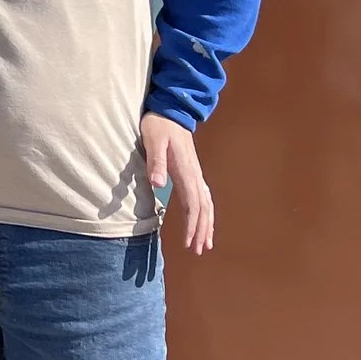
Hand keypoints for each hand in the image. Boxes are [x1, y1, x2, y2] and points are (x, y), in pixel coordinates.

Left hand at [142, 114, 214, 254]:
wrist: (172, 109)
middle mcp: (195, 175)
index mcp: (186, 171)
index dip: (192, 226)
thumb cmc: (159, 125)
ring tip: (205, 243)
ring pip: (207, 204)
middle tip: (199, 250)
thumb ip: (155, 162)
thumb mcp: (153, 140)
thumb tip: (158, 184)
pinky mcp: (193, 172)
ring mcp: (196, 173)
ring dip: (207, 224)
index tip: (189, 243)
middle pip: (203, 208)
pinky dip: (206, 212)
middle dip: (202, 230)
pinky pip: (204, 197)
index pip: (193, 205)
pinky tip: (204, 221)